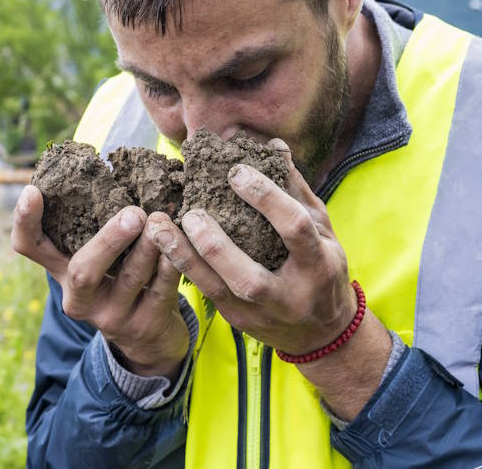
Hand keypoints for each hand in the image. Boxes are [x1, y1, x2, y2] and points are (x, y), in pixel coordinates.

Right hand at [10, 185, 189, 377]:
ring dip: (148, 246)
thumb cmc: (122, 277)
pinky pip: (161, 291)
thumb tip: (115, 165)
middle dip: (109, 240)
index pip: (29, 246)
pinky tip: (181, 244)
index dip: (25, 220)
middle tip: (134, 213)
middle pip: (84, 271)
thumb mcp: (101, 256)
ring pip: (130, 279)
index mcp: (62, 269)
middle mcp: (79, 296)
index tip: (32, 191)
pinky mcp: (144, 325)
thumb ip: (97, 222)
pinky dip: (172, 264)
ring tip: (163, 220)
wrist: (148, 338)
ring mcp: (111, 316)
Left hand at [151, 139, 356, 355]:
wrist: (319, 333)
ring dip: (185, 257)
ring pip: (217, 290)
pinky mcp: (237, 320)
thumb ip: (297, 192)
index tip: (236, 172)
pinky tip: (162, 244)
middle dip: (216, 244)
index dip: (267, 198)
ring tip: (158, 228)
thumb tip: (274, 147)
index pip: (294, 229)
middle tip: (191, 211)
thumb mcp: (322, 230)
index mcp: (319, 266)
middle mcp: (289, 296)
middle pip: (248, 277)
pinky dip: (183, 266)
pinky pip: (206, 293)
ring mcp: (260, 314)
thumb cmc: (322, 268)